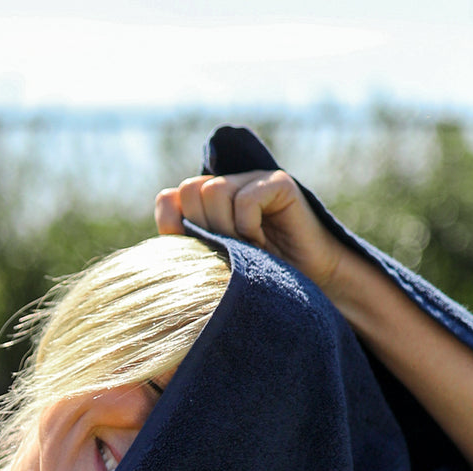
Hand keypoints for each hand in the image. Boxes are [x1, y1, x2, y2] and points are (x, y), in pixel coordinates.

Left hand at [155, 170, 344, 294]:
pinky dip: (249, 228)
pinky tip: (264, 243)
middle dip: (204, 230)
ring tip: (248, 249)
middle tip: (229, 252)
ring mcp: (251, 181)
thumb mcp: (214, 268)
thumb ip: (187, 247)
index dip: (171, 224)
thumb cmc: (259, 281)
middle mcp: (227, 187)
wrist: (308, 287)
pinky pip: (245, 199)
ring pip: (213, 191)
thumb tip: (164, 230)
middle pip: (189, 191)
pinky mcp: (277, 183)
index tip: (193, 251)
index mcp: (205, 207)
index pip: (168, 199)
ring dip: (227, 229)